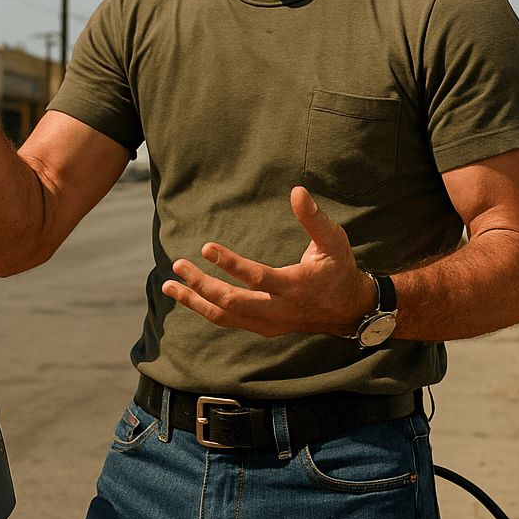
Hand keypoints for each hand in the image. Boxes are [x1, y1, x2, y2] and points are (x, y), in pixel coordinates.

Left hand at [162, 187, 377, 337]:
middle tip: (180, 265)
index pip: (257, 278)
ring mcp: (269, 323)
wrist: (348, 309)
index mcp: (295, 287)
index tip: (206, 247)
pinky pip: (229, 321)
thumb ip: (314, 217)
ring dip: (195, 301)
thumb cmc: (339, 268)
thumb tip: (297, 191)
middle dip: (202, 285)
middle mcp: (279, 310)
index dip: (230, 264)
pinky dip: (206, 309)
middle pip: (233, 302)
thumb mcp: (334, 240)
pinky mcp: (263, 328)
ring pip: (225, 316)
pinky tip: (189, 296)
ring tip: (169, 286)